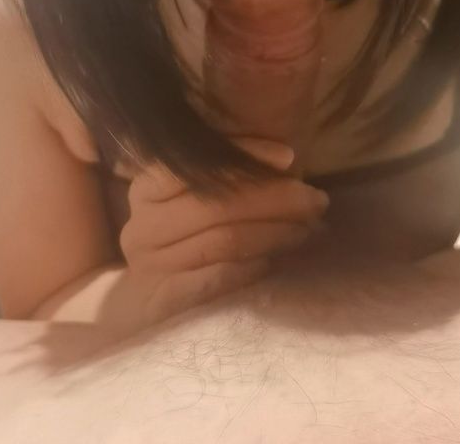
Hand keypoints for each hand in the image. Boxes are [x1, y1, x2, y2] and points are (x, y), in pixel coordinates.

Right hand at [99, 139, 328, 335]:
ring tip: (310, 229)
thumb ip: (229, 172)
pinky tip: (278, 260)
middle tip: (317, 200)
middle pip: (219, 204)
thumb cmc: (182, 240)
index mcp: (148, 188)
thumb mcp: (197, 198)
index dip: (246, 155)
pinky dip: (253, 266)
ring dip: (276, 232)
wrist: (142, 306)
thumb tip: (285, 160)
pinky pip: (218, 278)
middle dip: (276, 198)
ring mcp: (151, 265)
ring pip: (225, 240)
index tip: (289, 156)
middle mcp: (143, 224)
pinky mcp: (165, 301)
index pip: (199, 163)